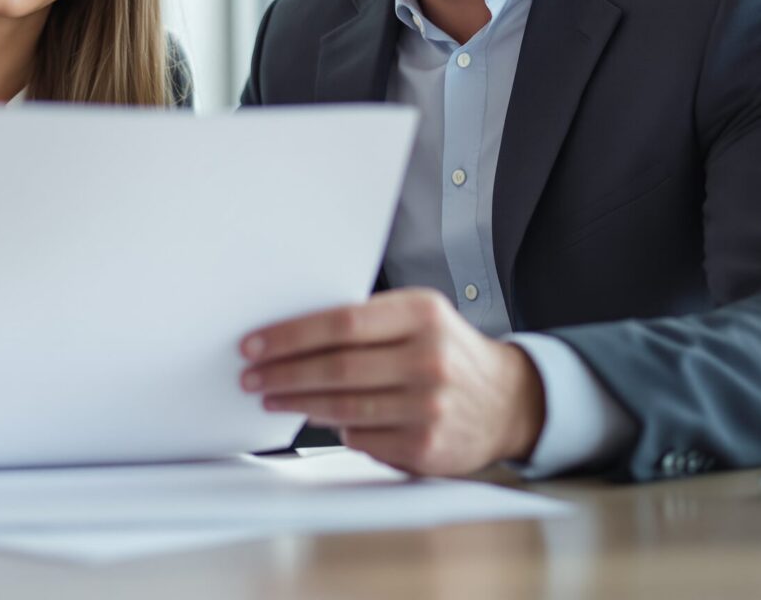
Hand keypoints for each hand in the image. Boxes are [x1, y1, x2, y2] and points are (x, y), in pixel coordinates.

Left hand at [239, 288, 544, 475]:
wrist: (508, 401)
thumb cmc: (448, 353)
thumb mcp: (420, 318)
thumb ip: (367, 321)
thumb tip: (291, 333)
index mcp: (422, 315)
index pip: (340, 322)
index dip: (290, 335)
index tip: (254, 343)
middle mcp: (429, 359)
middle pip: (336, 366)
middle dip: (282, 372)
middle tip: (252, 375)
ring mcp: (429, 406)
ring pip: (343, 406)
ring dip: (297, 401)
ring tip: (271, 396)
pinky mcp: (426, 445)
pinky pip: (361, 436)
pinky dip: (333, 426)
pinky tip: (316, 416)